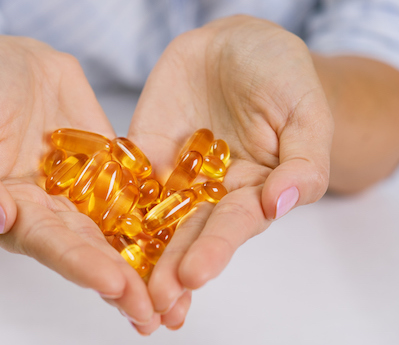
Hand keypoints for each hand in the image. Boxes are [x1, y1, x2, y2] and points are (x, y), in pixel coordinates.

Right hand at [0, 36, 158, 331]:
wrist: (6, 64)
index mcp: (12, 209)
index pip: (47, 243)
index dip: (79, 264)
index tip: (113, 283)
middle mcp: (51, 210)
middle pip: (89, 249)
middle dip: (121, 281)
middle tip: (154, 310)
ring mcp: (83, 191)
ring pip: (117, 231)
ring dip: (146, 264)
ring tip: (178, 297)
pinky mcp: (110, 167)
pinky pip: (138, 190)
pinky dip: (162, 214)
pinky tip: (192, 238)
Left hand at [128, 15, 332, 327]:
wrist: (240, 46)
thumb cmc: (284, 78)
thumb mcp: (307, 115)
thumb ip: (303, 162)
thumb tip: (282, 203)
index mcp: (255, 192)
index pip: (233, 226)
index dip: (214, 250)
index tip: (194, 275)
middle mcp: (213, 194)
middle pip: (189, 235)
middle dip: (170, 267)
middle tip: (151, 299)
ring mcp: (176, 176)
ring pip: (154, 219)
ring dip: (139, 255)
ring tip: (121, 288)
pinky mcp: (145, 153)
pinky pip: (125, 180)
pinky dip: (109, 205)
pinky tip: (91, 233)